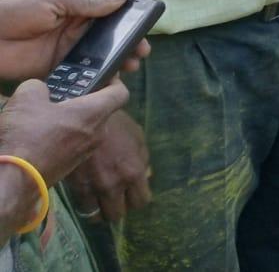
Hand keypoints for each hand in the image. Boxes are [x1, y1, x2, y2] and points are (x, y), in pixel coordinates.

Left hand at [0, 0, 150, 81]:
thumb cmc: (16, 11)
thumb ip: (87, 3)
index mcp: (76, 11)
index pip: (109, 16)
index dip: (128, 23)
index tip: (145, 30)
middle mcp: (75, 31)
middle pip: (108, 39)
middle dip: (128, 45)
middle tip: (141, 54)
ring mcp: (66, 52)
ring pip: (98, 58)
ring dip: (115, 62)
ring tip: (129, 67)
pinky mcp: (54, 70)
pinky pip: (79, 75)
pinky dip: (94, 78)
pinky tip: (107, 81)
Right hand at [0, 77, 131, 187]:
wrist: (13, 180)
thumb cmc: (27, 135)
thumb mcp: (27, 97)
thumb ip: (39, 87)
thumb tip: (41, 90)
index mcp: (94, 113)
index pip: (121, 93)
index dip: (114, 81)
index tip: (101, 76)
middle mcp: (97, 134)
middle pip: (101, 111)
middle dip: (84, 102)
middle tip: (64, 96)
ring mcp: (84, 154)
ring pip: (85, 130)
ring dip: (71, 122)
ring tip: (46, 116)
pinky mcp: (69, 168)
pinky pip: (72, 145)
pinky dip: (62, 138)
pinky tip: (40, 137)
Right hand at [63, 107, 150, 223]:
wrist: (83, 118)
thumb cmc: (115, 124)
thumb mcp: (137, 137)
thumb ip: (142, 160)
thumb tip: (146, 177)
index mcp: (134, 172)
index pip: (141, 202)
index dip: (137, 199)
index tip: (132, 194)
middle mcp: (115, 185)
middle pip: (119, 214)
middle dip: (119, 207)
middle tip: (115, 198)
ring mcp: (93, 188)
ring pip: (99, 216)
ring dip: (101, 210)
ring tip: (100, 201)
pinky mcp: (75, 188)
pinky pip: (83, 209)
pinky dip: (86, 207)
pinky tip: (87, 198)